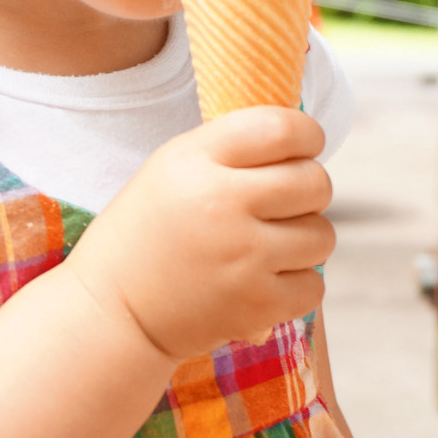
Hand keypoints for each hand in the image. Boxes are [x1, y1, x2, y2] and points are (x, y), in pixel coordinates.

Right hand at [66, 107, 333, 359]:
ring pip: (323, 234)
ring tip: (270, 243)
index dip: (307, 134)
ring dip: (306, 237)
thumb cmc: (151, 228)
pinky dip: (297, 284)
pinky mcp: (256, 306)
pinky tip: (265, 279)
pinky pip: (314, 285)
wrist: (114, 308)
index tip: (304, 146)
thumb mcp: (173, 165)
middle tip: (285, 201)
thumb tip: (306, 139)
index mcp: (196, 159)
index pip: (282, 128)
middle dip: (309, 188)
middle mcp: (222, 203)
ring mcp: (243, 257)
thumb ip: (234, 145)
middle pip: (315, 181)